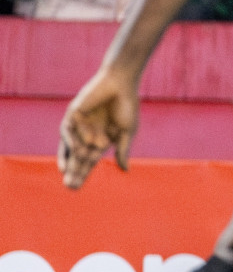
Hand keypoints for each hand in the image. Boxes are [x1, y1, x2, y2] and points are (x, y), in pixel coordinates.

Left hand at [58, 66, 139, 188]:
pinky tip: (75, 149)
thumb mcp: (127, 131)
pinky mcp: (73, 114)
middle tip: (69, 186)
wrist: (121, 83)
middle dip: (74, 171)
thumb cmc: (127, 106)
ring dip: (70, 159)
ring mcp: (79, 125)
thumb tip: (124, 170)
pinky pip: (67, 130)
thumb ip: (122, 150)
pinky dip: (70, 140)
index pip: (90, 161)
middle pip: (78, 157)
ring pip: (71, 146)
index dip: (83, 173)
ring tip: (68, 172)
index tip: (76, 188)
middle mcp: (88, 134)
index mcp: (101, 140)